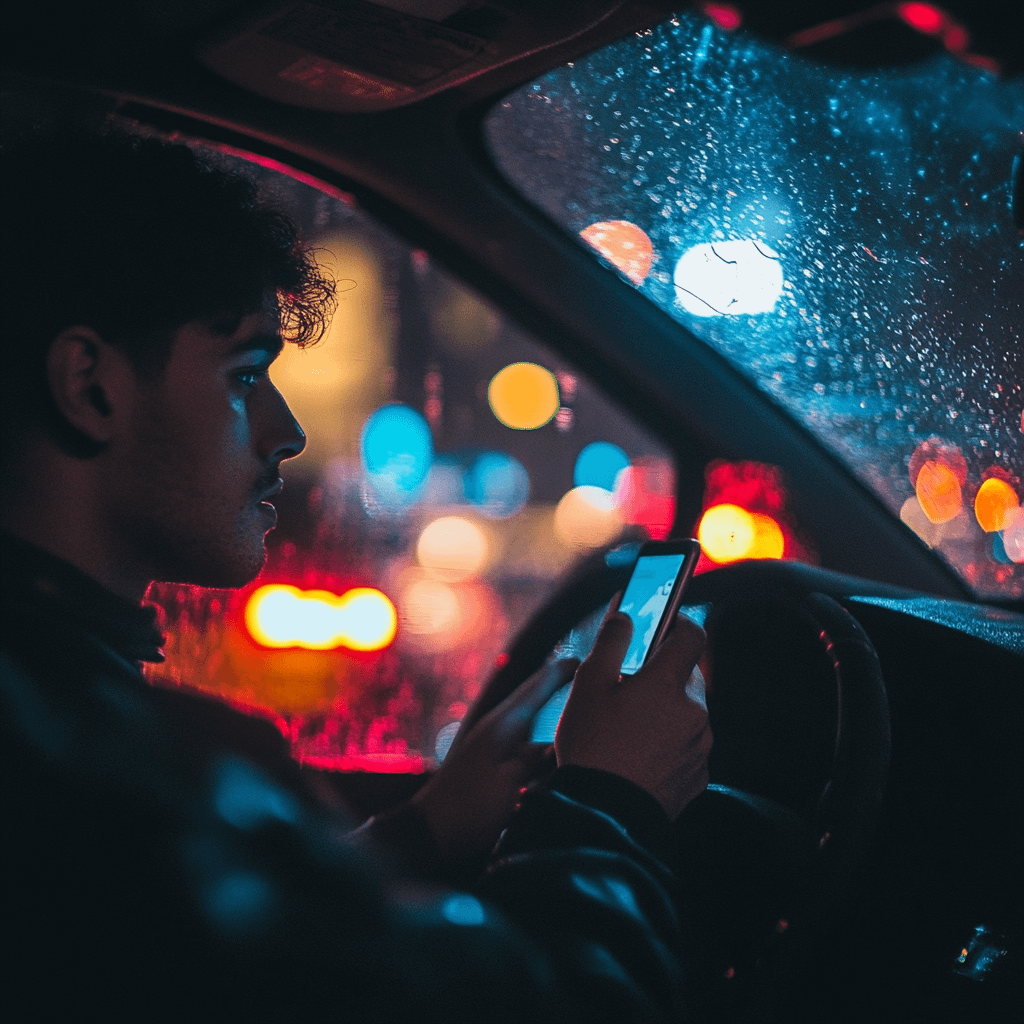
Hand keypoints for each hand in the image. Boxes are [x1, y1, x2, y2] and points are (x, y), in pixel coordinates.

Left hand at [411, 656, 577, 862]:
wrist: (431, 835)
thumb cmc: (467, 807)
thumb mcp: (508, 783)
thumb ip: (535, 761)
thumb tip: (557, 745)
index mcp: (501, 727)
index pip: (533, 690)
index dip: (557, 674)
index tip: (579, 660)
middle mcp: (497, 733)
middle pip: (533, 706)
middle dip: (557, 694)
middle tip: (588, 686)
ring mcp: (493, 752)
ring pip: (532, 734)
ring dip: (552, 731)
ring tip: (582, 727)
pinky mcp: (492, 772)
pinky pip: (524, 756)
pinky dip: (541, 755)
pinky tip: (555, 763)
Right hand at [555, 601, 710, 818]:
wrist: (602, 814)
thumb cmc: (591, 745)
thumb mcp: (588, 684)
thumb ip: (610, 642)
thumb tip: (624, 615)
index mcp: (669, 684)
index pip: (692, 635)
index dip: (680, 622)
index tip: (664, 622)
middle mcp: (694, 712)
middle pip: (688, 676)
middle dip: (664, 674)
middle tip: (628, 685)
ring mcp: (699, 747)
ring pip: (688, 713)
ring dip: (666, 710)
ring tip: (627, 727)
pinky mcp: (697, 776)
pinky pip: (687, 746)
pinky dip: (669, 742)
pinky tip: (638, 753)